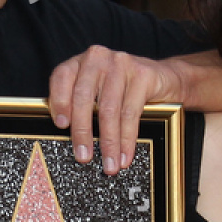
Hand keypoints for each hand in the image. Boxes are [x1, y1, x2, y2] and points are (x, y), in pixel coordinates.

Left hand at [48, 46, 182, 174]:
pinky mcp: (142, 75)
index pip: (61, 77)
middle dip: (83, 132)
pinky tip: (124, 154)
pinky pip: (131, 113)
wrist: (163, 77)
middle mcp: (98, 58)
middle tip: (83, 157)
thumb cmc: (121, 88)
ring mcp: (121, 63)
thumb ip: (77, 103)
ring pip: (109, 110)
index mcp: (79, 61)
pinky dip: (127, 139)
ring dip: (109, 142)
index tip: (61, 125)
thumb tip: (66, 136)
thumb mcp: (96, 90)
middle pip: (84, 97)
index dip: (59, 101)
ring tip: (108, 164)